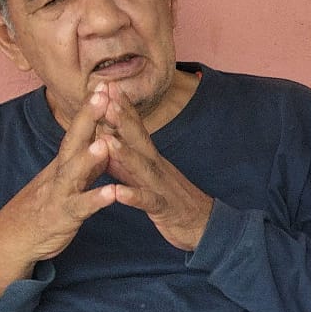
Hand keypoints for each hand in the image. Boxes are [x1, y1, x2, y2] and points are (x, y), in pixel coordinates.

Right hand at [0, 89, 116, 296]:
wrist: (15, 238)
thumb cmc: (45, 206)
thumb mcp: (66, 180)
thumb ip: (86, 163)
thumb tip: (105, 141)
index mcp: (63, 162)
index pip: (78, 129)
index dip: (90, 108)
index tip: (104, 83)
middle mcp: (59, 172)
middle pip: (73, 140)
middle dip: (88, 117)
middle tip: (102, 93)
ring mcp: (60, 193)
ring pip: (74, 172)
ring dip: (89, 157)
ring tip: (105, 142)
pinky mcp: (63, 217)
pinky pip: (81, 207)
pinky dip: (96, 200)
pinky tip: (112, 193)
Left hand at [97, 83, 214, 249]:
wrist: (205, 227)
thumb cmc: (173, 201)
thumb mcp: (147, 177)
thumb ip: (126, 161)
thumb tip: (106, 140)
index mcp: (152, 159)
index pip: (136, 128)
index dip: (123, 107)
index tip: (107, 84)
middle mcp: (158, 167)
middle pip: (140, 139)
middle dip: (123, 118)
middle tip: (107, 96)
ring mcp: (162, 186)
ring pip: (143, 167)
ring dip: (125, 153)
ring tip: (106, 140)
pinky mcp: (164, 209)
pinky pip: (148, 202)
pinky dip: (133, 197)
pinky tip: (118, 193)